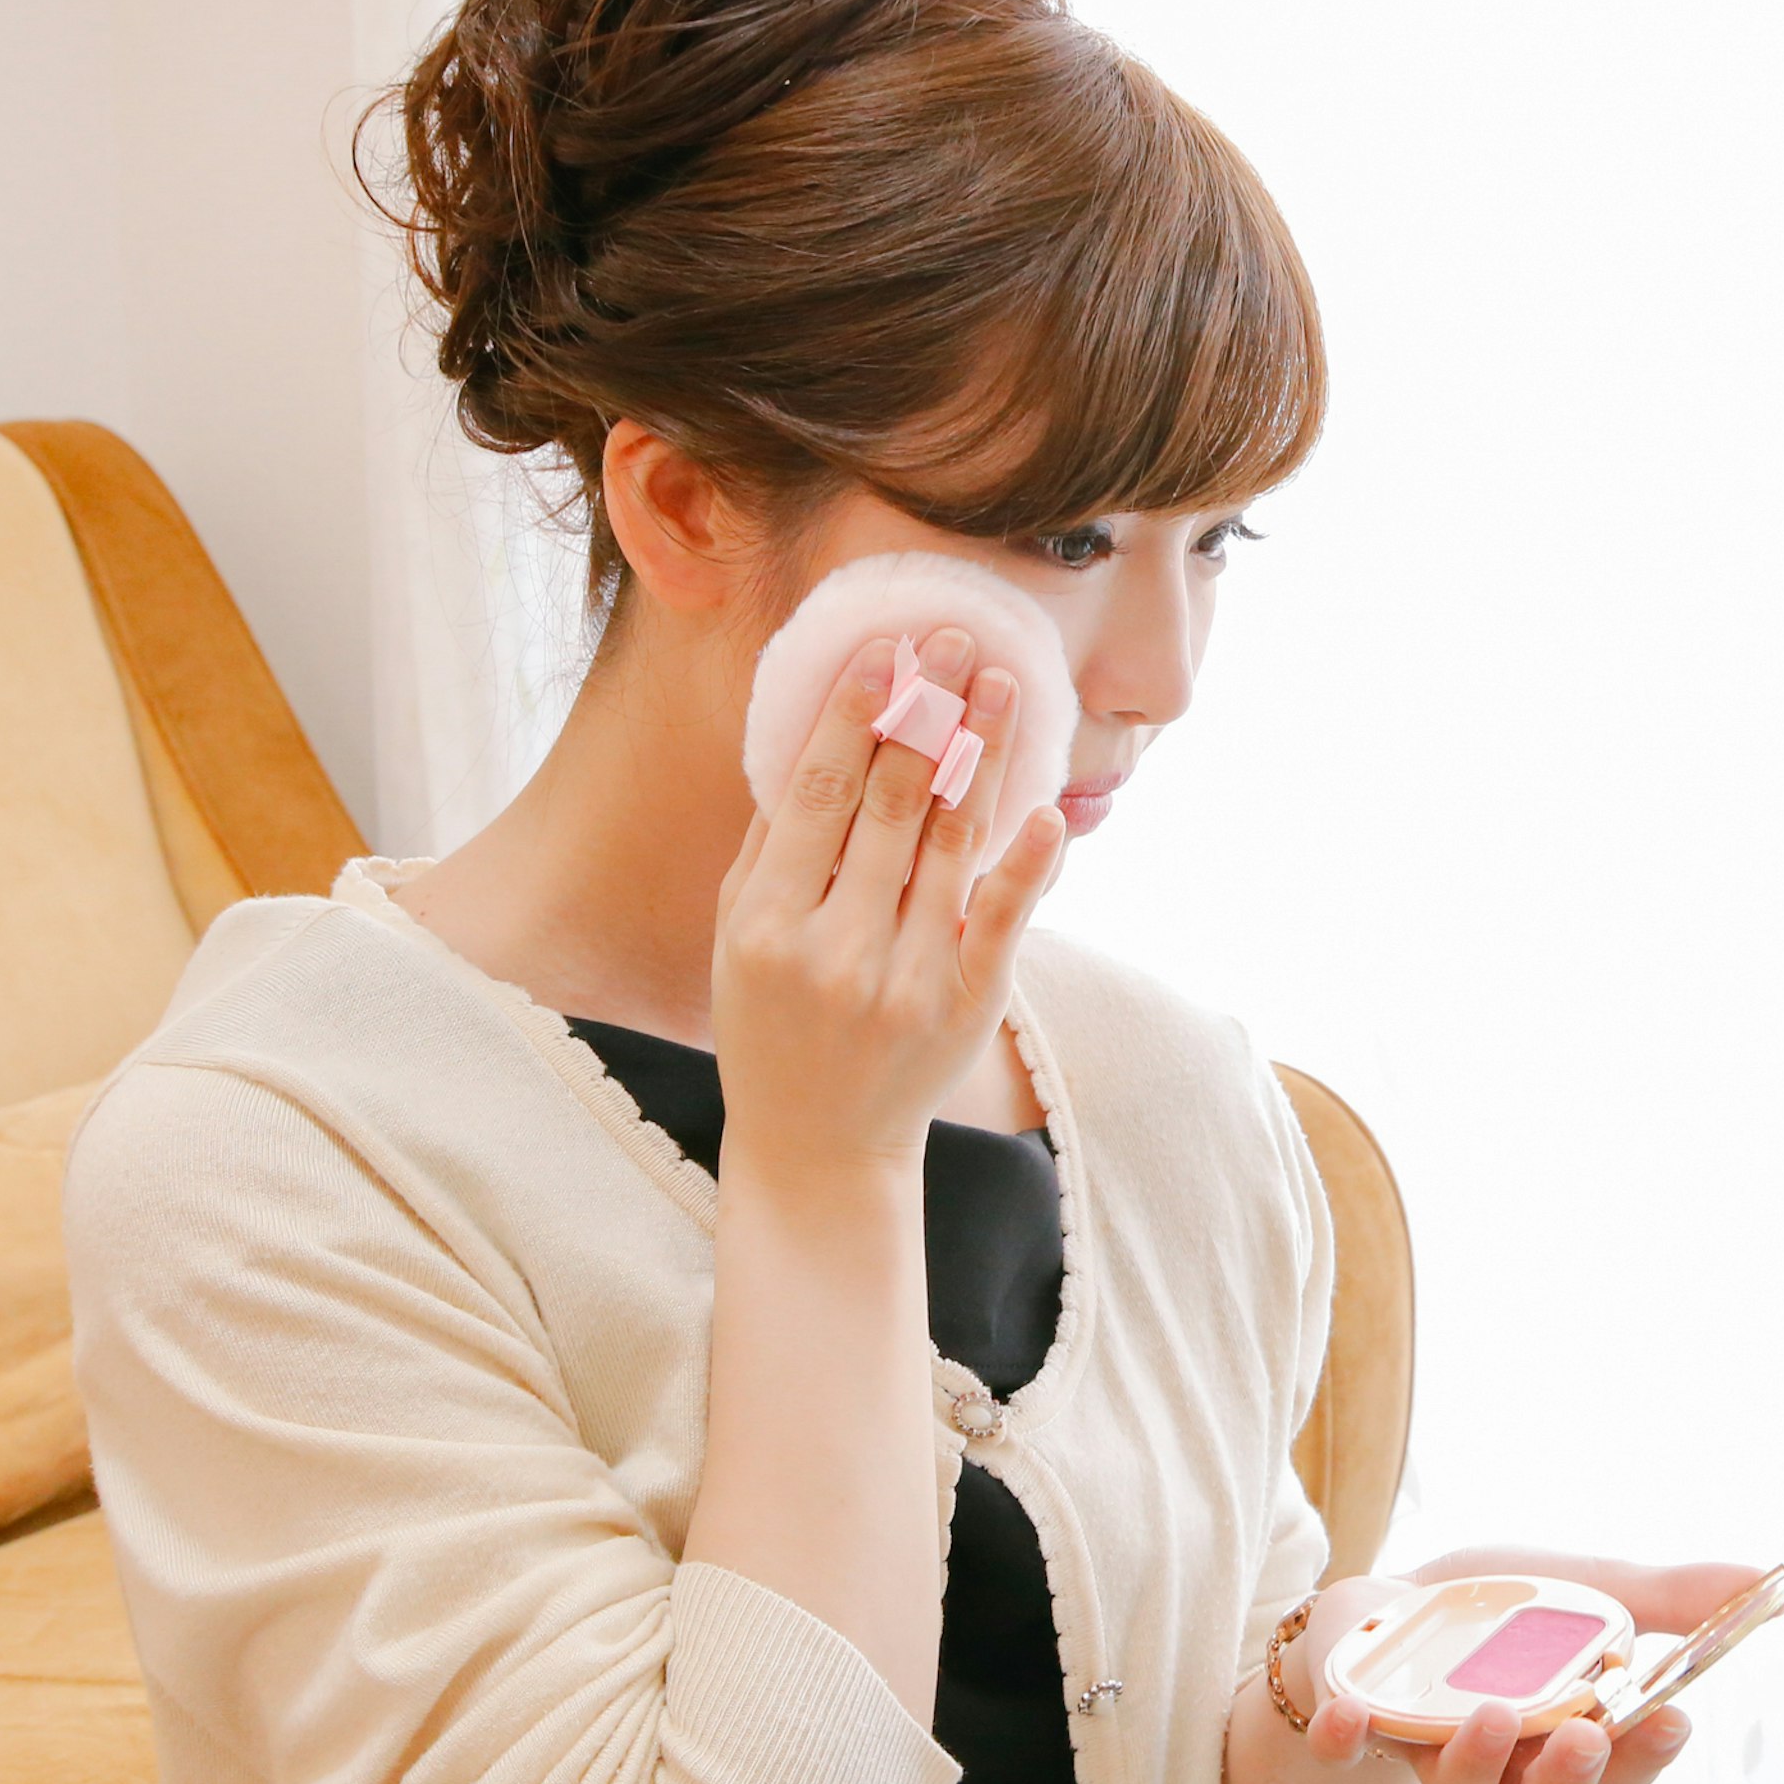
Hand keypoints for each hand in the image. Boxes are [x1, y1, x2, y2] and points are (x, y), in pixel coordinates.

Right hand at [710, 627, 1064, 1199]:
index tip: (887, 650)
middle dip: (927, 712)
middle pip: (891, 804)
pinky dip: (1028, 864)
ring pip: (951, 844)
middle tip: (958, 639)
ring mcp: (906, 979)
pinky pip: (1003, 921)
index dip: (855, 713)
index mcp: (766, 923)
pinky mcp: (966, 1006)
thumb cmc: (771, 1022)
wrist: (818, 1145)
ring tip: (1002, 685)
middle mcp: (835, 948)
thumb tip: (813, 733)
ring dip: (980, 754)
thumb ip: (771, 844)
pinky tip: (1045, 808)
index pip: (819, 793)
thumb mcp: (738, 936)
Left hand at [1224, 1547, 1774, 1783]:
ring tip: (1495, 1713)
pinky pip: (1350, 1751)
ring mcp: (1432, 1748)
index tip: (1673, 1716)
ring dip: (1478, 1761)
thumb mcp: (1591, 1584)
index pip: (1623, 1771)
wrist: (1393, 1598)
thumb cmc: (1506, 1605)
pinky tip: (1345, 1718)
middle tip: (1586, 1737)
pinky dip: (1345, 1739)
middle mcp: (1508, 1762)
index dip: (1648, 1755)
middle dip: (1570, 1781)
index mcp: (1571, 1733)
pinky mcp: (1361, 1726)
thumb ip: (1672, 1595)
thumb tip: (1770, 1582)